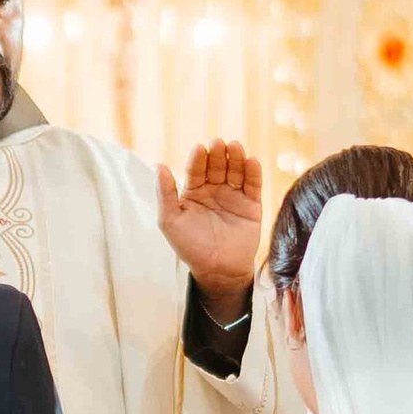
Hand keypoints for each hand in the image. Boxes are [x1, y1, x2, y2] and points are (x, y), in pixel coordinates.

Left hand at [158, 141, 262, 314]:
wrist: (218, 270)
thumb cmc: (190, 247)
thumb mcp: (170, 220)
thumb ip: (165, 193)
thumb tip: (159, 165)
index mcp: (194, 192)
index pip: (196, 170)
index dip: (197, 159)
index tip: (199, 149)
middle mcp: (214, 191)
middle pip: (217, 166)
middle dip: (218, 154)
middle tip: (218, 143)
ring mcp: (234, 196)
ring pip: (236, 171)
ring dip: (236, 157)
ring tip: (234, 146)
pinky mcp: (252, 205)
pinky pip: (253, 185)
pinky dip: (253, 172)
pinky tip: (251, 161)